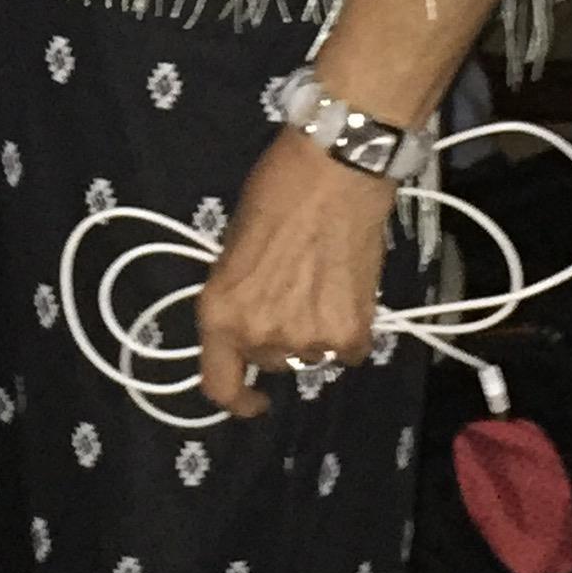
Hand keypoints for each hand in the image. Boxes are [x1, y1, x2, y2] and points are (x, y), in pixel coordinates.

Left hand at [197, 127, 390, 421]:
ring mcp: (308, 339)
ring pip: (313, 354)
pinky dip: (352, 329)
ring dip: (317, 330)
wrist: (336, 171)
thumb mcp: (234, 247)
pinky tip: (350, 290)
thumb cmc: (276, 193)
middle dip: (280, 336)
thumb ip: (238, 295)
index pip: (219, 386)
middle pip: (272, 361)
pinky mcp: (351, 333)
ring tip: (325, 281)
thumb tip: (252, 319)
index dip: (237, 401)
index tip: (254, 399)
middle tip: (295, 292)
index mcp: (220, 314)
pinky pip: (350, 350)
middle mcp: (260, 336)